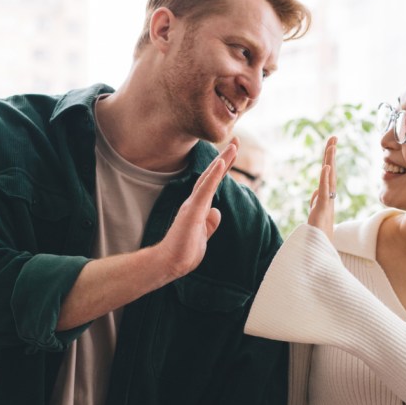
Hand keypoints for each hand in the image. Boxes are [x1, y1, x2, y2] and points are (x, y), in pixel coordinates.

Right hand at [154, 141, 236, 278]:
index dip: (223, 168)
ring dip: (221, 161)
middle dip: (225, 158)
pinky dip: (213, 176)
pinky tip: (220, 163)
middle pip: (212, 176)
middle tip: (236, 141)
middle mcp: (195, 202)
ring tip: (233, 147)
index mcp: (198, 207)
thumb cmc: (183, 251)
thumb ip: (210, 223)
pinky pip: (204, 190)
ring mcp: (193, 205)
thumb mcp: (203, 235)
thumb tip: (217, 211)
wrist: (169, 263)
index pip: (212, 184)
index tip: (233, 153)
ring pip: (208, 178)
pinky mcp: (192, 212)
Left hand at [307, 136, 337, 238]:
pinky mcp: (322, 208)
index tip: (331, 144)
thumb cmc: (319, 232)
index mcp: (327, 196)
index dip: (329, 159)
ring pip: (329, 178)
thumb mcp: (316, 212)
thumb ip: (317, 200)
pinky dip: (325, 178)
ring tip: (331, 146)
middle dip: (331, 153)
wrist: (320, 248)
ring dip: (330, 161)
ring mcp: (326, 202)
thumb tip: (317, 190)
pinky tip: (326, 166)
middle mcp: (329, 196)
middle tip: (333, 137)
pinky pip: (324, 190)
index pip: (327, 174)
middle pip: (330, 171)